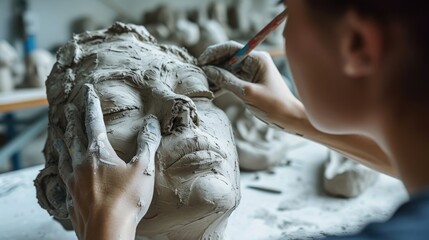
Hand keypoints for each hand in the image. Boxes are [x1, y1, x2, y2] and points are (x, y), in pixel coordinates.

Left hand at [55, 84, 160, 239]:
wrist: (107, 232)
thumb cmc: (127, 200)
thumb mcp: (143, 168)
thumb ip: (147, 143)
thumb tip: (152, 122)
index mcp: (98, 153)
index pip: (93, 121)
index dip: (92, 105)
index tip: (88, 91)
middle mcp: (81, 164)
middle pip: (73, 136)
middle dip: (72, 120)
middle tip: (67, 108)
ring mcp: (73, 183)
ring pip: (64, 156)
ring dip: (62, 142)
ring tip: (58, 134)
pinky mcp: (71, 199)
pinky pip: (64, 178)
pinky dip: (63, 168)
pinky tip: (64, 172)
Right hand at [199, 41, 303, 129]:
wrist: (289, 118)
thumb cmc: (274, 105)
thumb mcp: (248, 93)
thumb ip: (227, 81)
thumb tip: (208, 71)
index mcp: (257, 58)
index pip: (231, 48)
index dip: (214, 53)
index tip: (201, 62)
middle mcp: (253, 61)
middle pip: (227, 57)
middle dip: (212, 64)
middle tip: (198, 73)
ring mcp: (251, 72)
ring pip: (227, 69)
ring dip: (215, 75)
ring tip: (202, 83)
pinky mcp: (249, 83)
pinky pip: (231, 79)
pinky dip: (221, 84)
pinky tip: (211, 91)